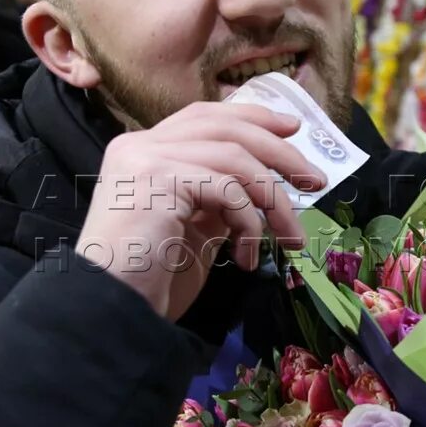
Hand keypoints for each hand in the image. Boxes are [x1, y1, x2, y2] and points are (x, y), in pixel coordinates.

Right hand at [75, 101, 323, 320]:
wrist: (109, 310)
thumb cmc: (147, 281)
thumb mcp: (192, 229)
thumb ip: (216, 198)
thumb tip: (263, 184)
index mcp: (143, 151)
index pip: (204, 116)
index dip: (252, 117)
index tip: (293, 131)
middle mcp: (140, 145)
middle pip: (224, 125)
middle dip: (279, 150)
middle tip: (316, 180)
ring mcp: (146, 158)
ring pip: (235, 157)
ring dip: (274, 200)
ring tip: (292, 239)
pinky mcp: (159, 179)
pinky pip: (228, 189)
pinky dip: (250, 223)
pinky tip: (246, 257)